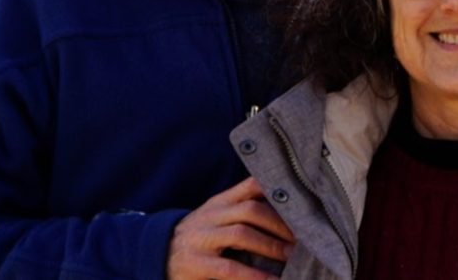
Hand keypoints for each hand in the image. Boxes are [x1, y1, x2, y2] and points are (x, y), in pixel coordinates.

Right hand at [167, 176, 294, 279]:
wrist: (154, 255)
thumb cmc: (198, 237)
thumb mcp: (216, 214)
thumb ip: (241, 203)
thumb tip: (281, 199)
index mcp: (219, 202)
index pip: (250, 186)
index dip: (277, 191)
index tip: (302, 203)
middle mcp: (211, 215)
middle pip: (251, 210)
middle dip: (280, 224)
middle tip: (302, 238)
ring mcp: (202, 238)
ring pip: (241, 233)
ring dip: (271, 245)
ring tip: (291, 257)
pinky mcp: (197, 264)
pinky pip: (229, 268)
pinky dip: (254, 275)